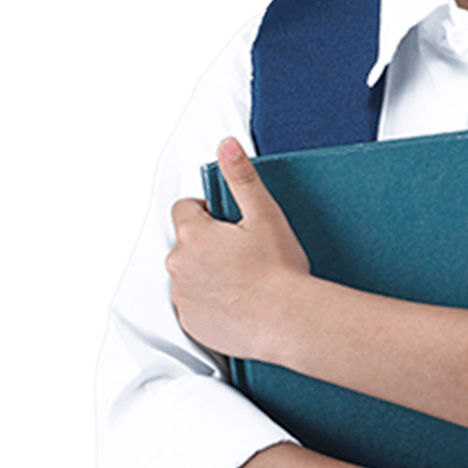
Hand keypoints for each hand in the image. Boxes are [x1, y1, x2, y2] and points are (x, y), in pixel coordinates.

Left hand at [167, 137, 310, 357]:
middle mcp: (179, 265)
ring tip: (242, 280)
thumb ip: (241, 176)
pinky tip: (236, 303)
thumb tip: (226, 145)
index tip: (230, 224)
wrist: (288, 321)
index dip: (207, 212)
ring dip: (206, 273)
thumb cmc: (279, 269)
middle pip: (186, 243)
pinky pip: (193, 305)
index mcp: (193, 235)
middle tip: (243, 253)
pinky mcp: (191, 323)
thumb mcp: (264, 214)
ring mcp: (182, 296)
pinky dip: (209, 302)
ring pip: (188, 274)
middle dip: (207, 244)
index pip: (184, 209)